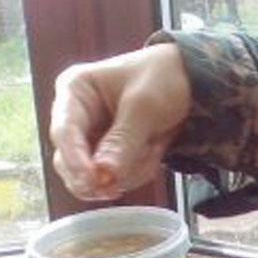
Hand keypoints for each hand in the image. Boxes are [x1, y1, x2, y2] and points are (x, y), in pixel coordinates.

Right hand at [49, 43, 190, 199]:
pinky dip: (138, 171)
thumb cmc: (164, 78)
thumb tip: (102, 174)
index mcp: (75, 90)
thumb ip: (123, 141)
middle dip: (106, 170)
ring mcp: (92, 139)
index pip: (63, 132)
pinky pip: (116, 179)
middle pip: (71, 162)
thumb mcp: (144, 106)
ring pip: (95, 176)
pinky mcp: (110, 155)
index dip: (75, 160)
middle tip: (129, 173)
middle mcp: (77, 117)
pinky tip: (155, 150)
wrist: (194, 83)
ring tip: (155, 145)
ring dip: (129, 171)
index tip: (94, 179)